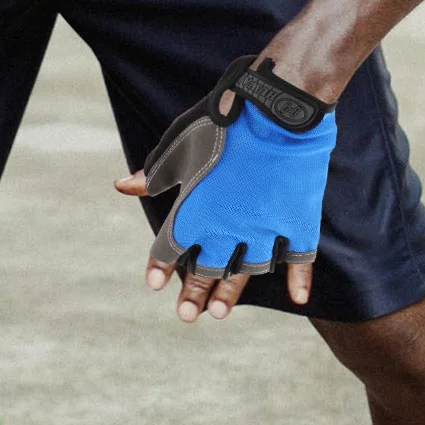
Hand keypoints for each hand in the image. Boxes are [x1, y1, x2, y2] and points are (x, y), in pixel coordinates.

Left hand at [116, 58, 336, 321]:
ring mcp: (267, 228)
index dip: (162, 266)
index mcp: (196, 208)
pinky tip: (297, 299)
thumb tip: (124, 188)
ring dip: (231, 292)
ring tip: (220, 312)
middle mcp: (228, 227)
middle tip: (188, 316)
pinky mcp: (299, 222)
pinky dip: (299, 281)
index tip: (156, 285)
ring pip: (247, 271)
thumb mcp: (181, 142)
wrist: (279, 108)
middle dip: (194, 293)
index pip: (171, 247)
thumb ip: (156, 172)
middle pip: (207, 268)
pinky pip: (300, 260)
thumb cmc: (226, 119)